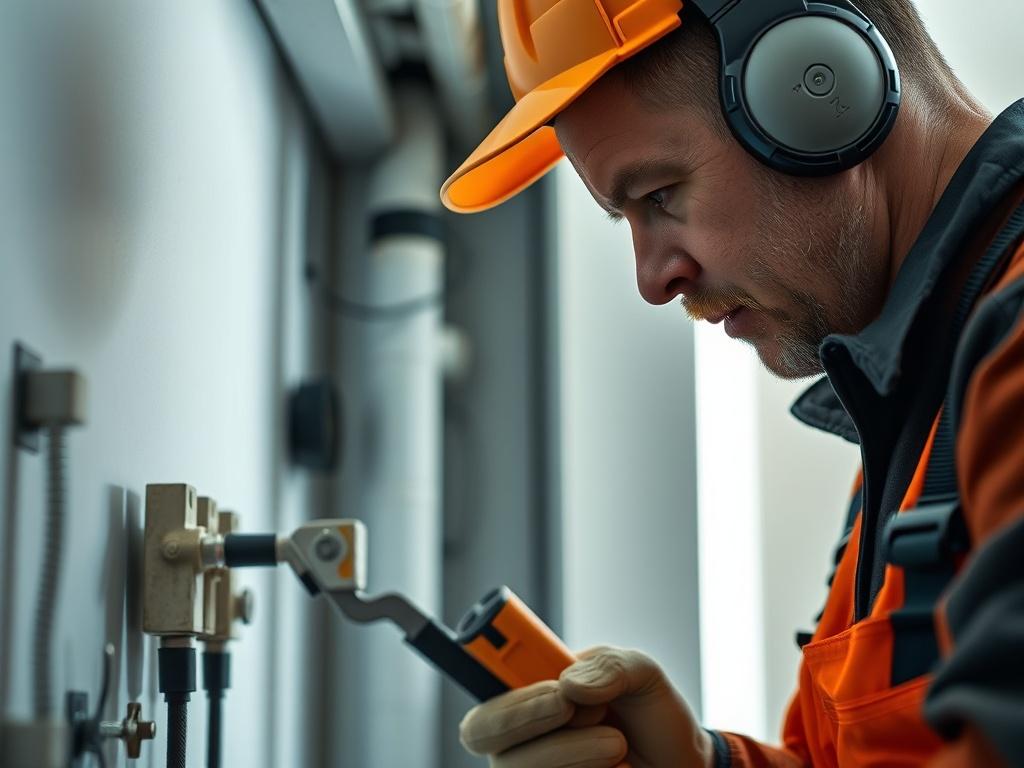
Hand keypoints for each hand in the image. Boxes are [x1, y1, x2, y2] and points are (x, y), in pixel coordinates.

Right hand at [459, 646, 713, 767]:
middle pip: (482, 732)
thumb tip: (568, 684)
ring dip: (570, 750)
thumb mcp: (640, 672)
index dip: (489, 677)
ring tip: (618, 741)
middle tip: (570, 706)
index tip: (549, 686)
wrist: (680, 763)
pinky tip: (617, 767)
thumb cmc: (650, 715)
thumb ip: (607, 666)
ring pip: (517, 766)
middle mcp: (520, 736)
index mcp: (530, 693)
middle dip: (524, 718)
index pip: (482, 684)